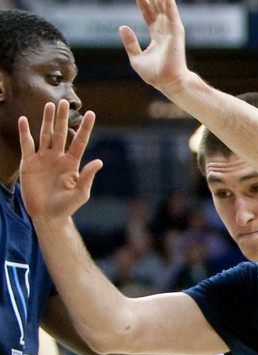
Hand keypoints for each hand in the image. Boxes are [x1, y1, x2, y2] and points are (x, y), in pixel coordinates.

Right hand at [17, 101, 101, 222]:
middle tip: (65, 102)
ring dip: (47, 120)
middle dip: (63, 118)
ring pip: (45, 135)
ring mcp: (43, 158)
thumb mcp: (80, 193)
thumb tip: (99, 161)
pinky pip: (26, 144)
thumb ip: (88, 177)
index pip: (79, 141)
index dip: (85, 128)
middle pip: (61, 133)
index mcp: (72, 163)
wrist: (47, 215)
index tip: (91, 113)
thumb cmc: (66, 206)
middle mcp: (58, 157)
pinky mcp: (28, 162)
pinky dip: (25, 132)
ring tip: (49, 105)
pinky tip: (23, 120)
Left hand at [119, 0, 189, 93]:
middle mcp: (165, 31)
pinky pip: (172, 13)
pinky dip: (169, 2)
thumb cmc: (154, 75)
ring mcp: (171, 31)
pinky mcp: (176, 32)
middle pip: (158, 8)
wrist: (167, 82)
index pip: (149, 15)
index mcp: (156, 36)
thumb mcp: (136, 58)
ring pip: (165, 7)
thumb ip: (130, 43)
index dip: (143, 4)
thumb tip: (123, 26)